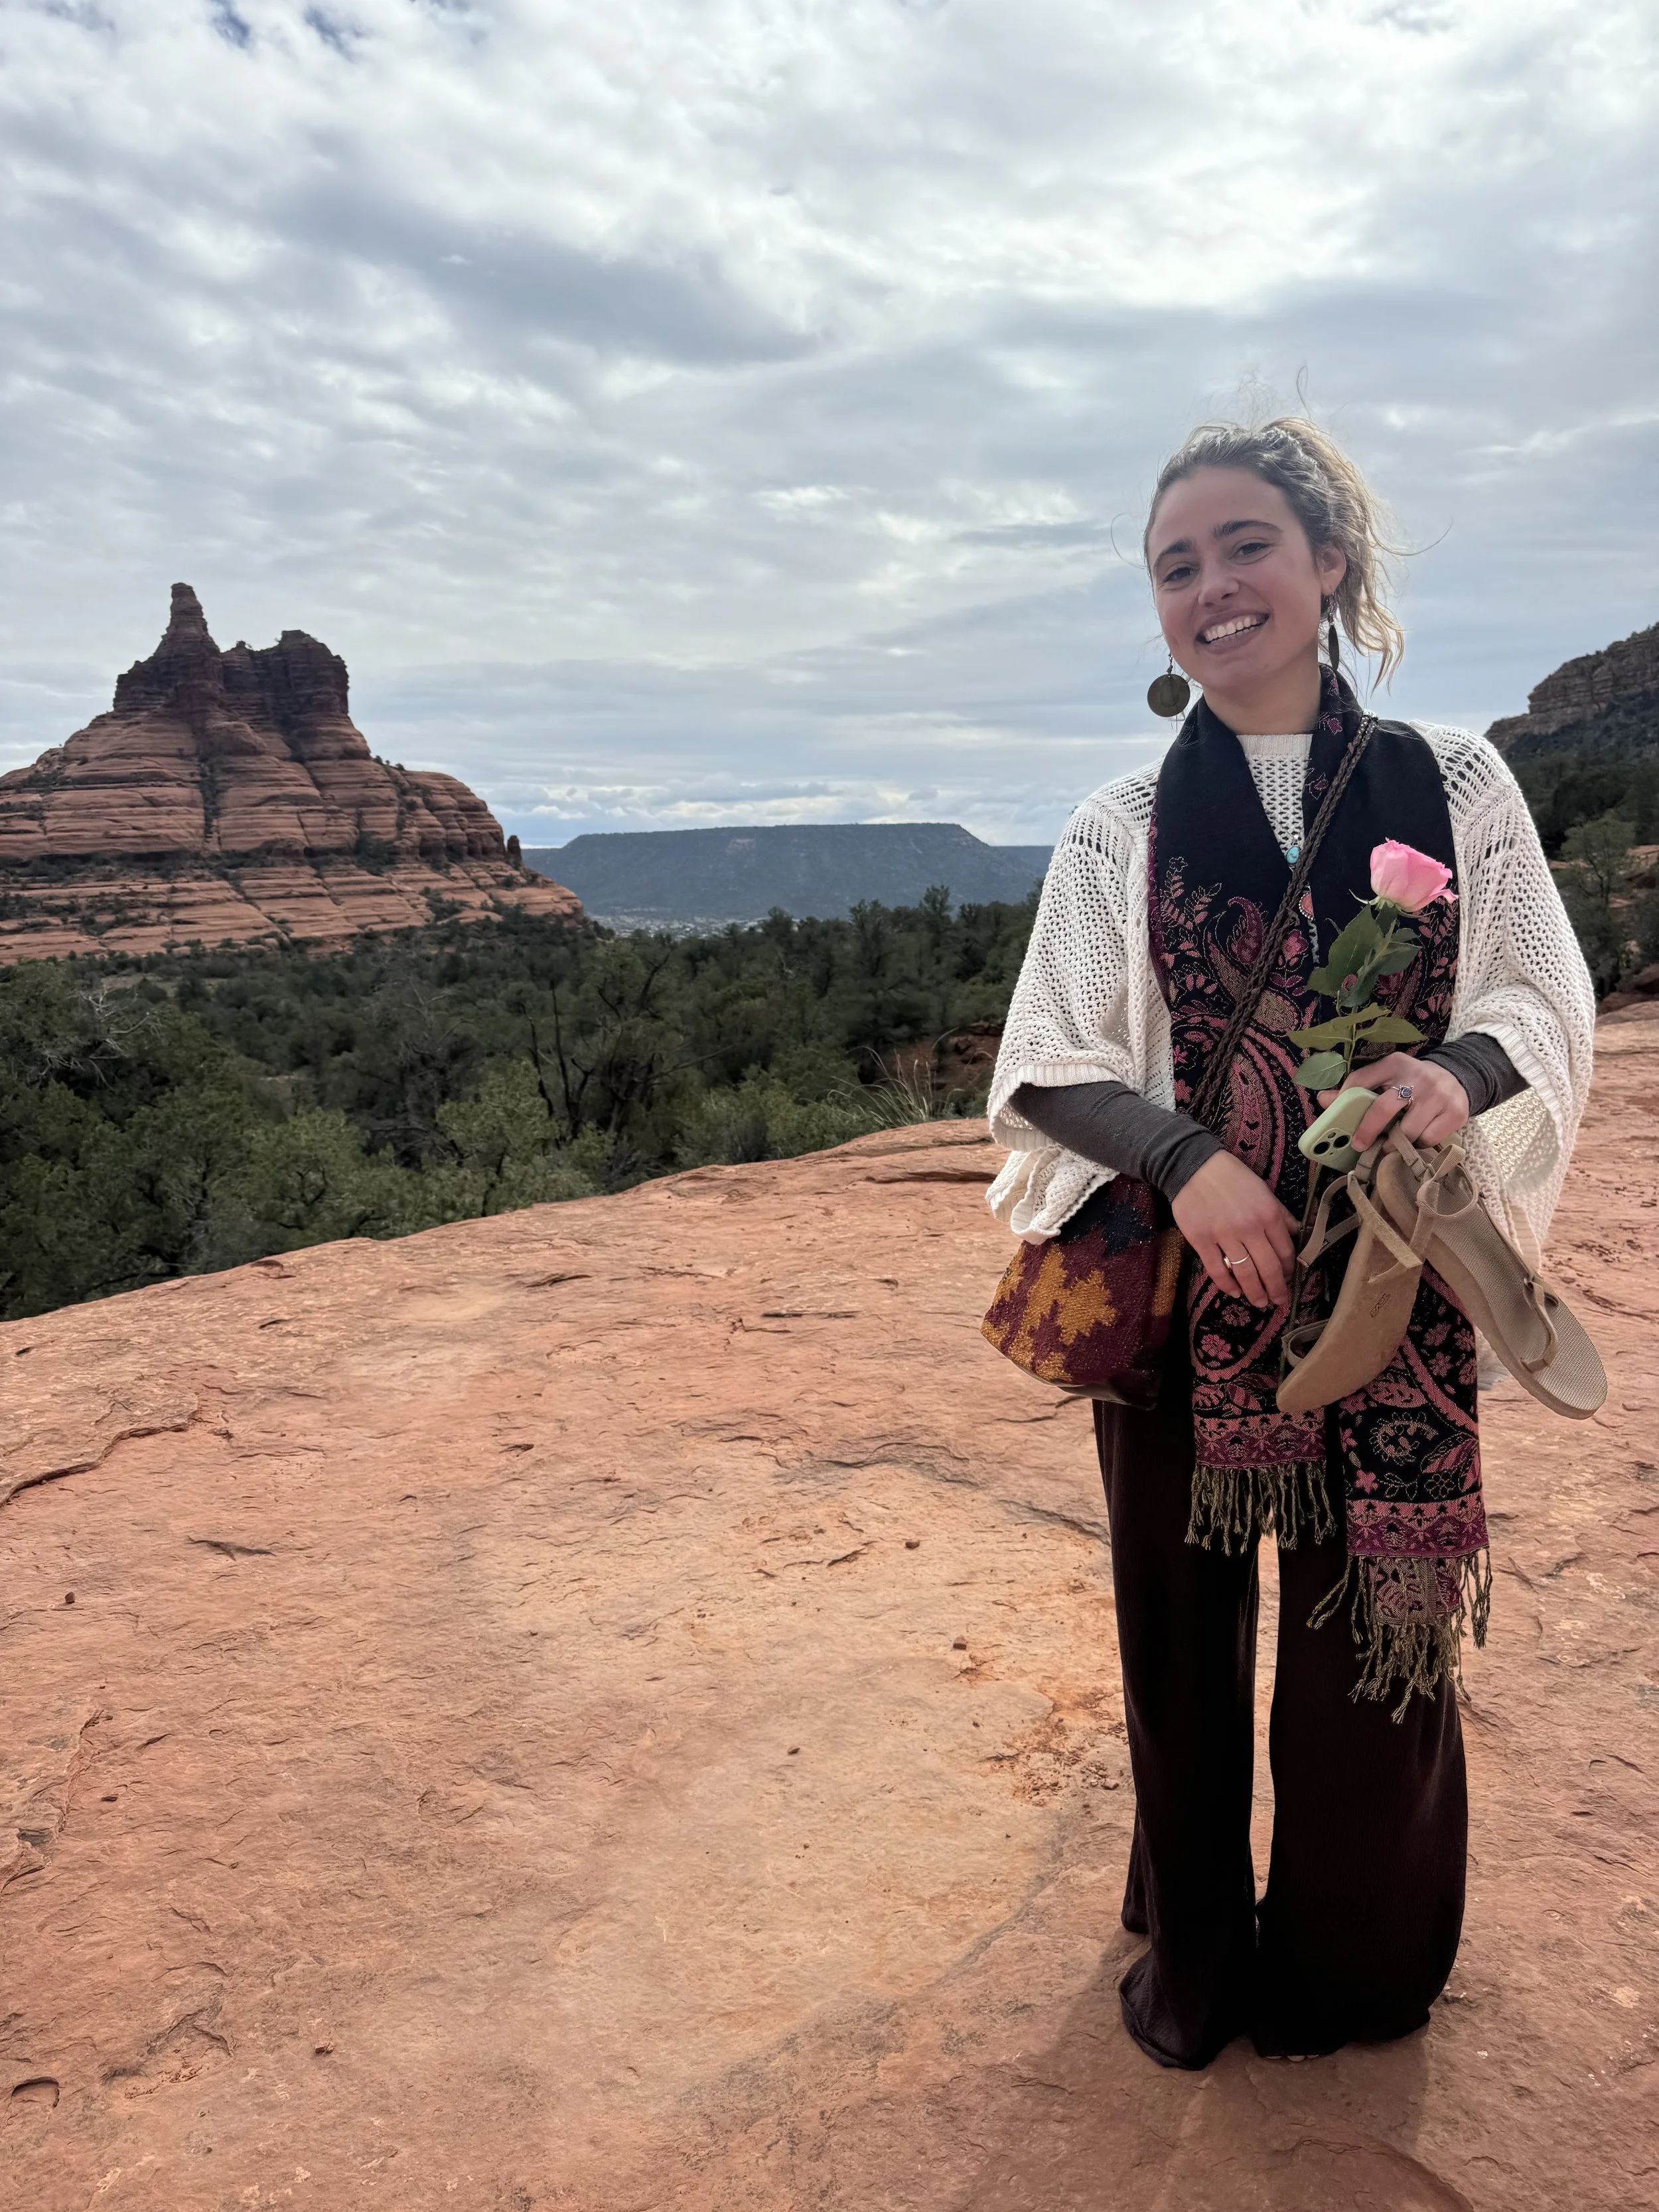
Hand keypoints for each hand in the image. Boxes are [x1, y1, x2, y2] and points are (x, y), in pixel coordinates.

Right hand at [1171, 1150, 1299, 1307]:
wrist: (1193, 1165)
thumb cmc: (1230, 1175)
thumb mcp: (1263, 1189)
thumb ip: (1280, 1213)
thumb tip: (1296, 1231)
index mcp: (1268, 1213)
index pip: (1285, 1250)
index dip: (1289, 1270)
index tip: (1289, 1279)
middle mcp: (1249, 1227)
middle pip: (1268, 1268)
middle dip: (1277, 1289)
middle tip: (1279, 1302)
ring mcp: (1224, 1235)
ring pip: (1245, 1273)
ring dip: (1255, 1293)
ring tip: (1260, 1303)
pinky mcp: (1201, 1240)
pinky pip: (1217, 1270)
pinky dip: (1227, 1285)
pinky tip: (1234, 1292)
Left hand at [1317, 1052, 1470, 1151]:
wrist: (1456, 1078)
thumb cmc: (1411, 1083)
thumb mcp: (1386, 1078)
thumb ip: (1357, 1088)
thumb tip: (1324, 1100)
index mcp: (1395, 1064)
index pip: (1360, 1081)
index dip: (1344, 1101)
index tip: (1338, 1121)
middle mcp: (1418, 1077)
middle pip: (1384, 1108)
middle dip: (1367, 1131)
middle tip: (1359, 1145)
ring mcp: (1439, 1095)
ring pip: (1408, 1131)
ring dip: (1396, 1144)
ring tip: (1392, 1145)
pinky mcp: (1456, 1113)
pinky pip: (1428, 1139)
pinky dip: (1418, 1145)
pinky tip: (1417, 1139)